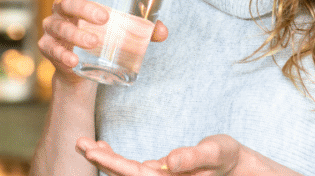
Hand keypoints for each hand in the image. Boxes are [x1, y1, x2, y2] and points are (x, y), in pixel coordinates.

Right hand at [38, 0, 168, 85]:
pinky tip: (74, 60)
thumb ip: (142, 28)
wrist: (80, 69)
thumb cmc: (102, 37)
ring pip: (60, 27)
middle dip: (85, 8)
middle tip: (105, 18)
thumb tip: (162, 31)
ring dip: (77, 34)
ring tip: (94, 42)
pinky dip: (63, 55)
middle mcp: (62, 9)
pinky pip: (51, 49)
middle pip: (68, 2)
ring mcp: (53, 28)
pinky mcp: (48, 48)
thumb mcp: (121, 29)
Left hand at [77, 135, 260, 175]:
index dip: (112, 162)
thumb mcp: (215, 152)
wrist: (235, 165)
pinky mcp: (158, 173)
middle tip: (80, 142)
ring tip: (85, 143)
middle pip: (124, 173)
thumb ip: (194, 158)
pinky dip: (115, 157)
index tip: (91, 150)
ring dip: (104, 157)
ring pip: (124, 170)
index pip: (134, 173)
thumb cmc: (226, 158)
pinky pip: (131, 168)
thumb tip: (169, 161)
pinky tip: (103, 147)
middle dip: (101, 158)